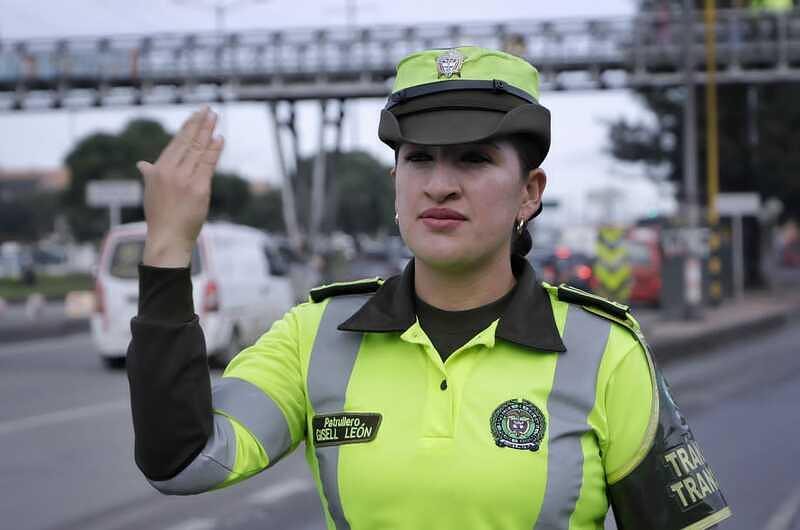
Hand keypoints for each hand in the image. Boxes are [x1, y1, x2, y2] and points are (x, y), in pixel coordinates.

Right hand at [137, 106, 223, 266]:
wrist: (167, 237)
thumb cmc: (160, 217)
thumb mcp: (150, 192)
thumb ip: (149, 175)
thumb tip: (141, 164)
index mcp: (158, 170)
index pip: (175, 143)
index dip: (187, 128)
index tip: (195, 116)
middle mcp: (170, 172)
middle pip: (187, 142)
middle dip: (199, 124)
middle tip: (208, 109)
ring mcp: (185, 179)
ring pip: (199, 150)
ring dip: (208, 132)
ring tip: (215, 118)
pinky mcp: (199, 188)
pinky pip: (208, 165)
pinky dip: (214, 151)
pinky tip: (220, 139)